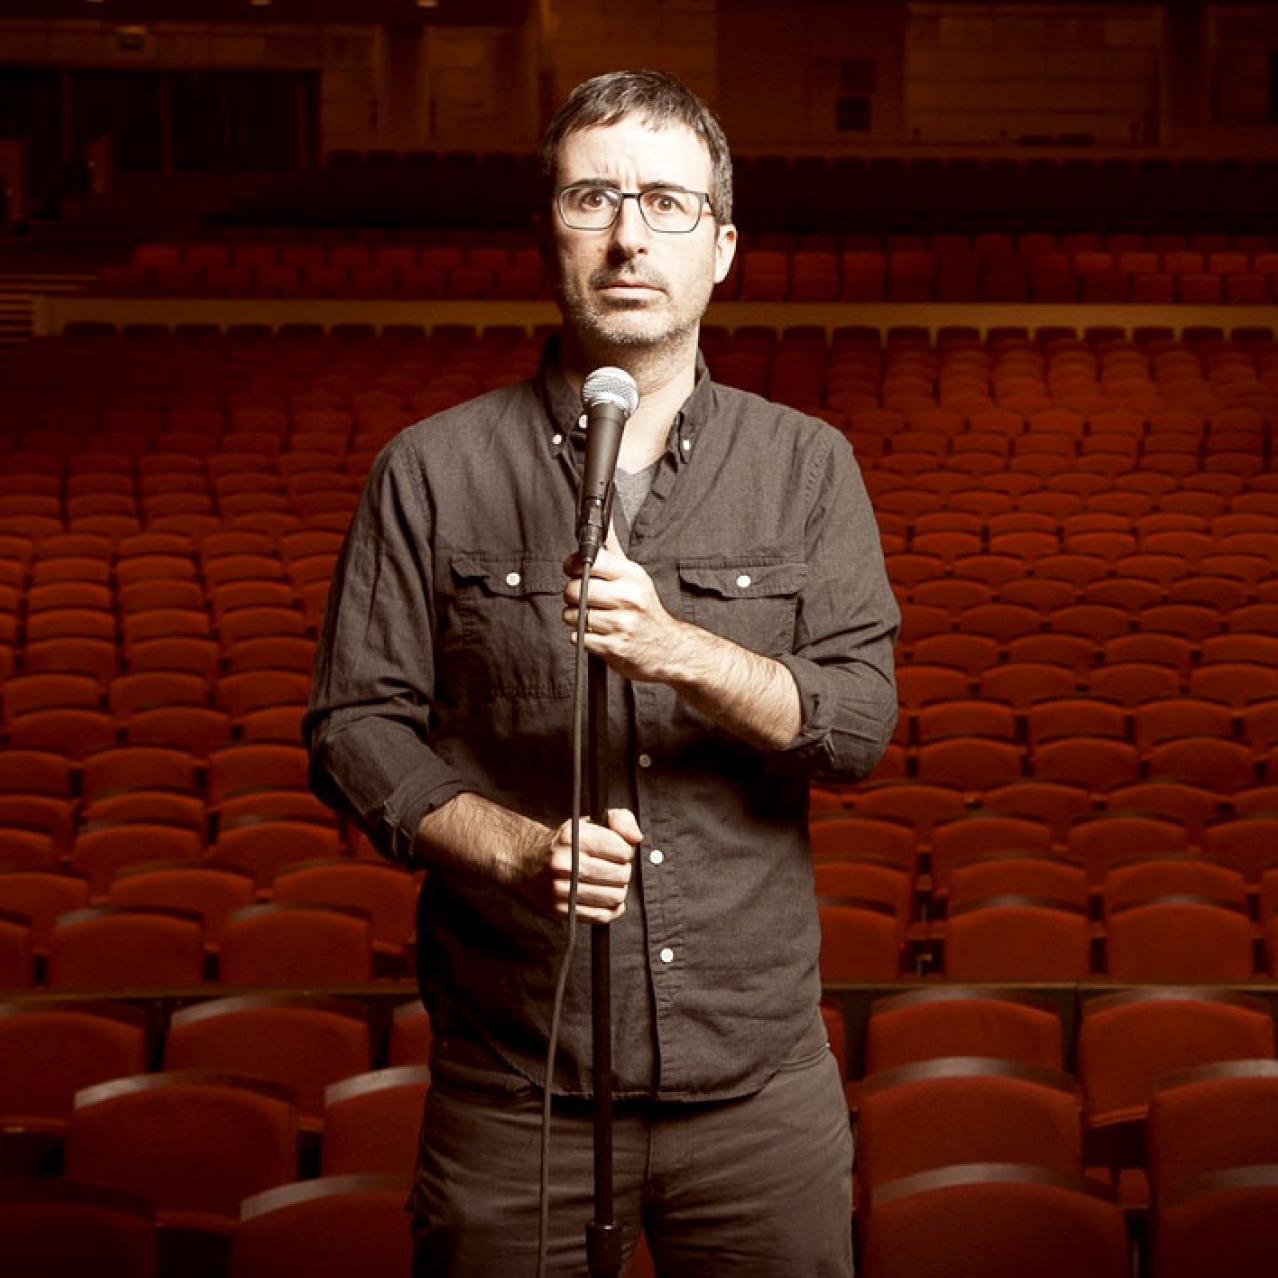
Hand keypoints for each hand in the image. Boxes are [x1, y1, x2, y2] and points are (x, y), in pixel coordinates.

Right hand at [523, 808, 640, 924]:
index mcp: (573, 837)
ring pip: (615, 897)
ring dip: (618, 890)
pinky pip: (602, 916)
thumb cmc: (567, 842)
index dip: (626, 851)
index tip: (617, 851)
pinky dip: (612, 908)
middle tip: (613, 867)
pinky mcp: (561, 910)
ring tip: (608, 881)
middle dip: (623, 871)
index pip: (622, 850)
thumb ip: (620, 820)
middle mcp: (565, 863)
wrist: (527, 862)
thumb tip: (636, 838)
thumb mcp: (591, 821)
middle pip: (621, 875)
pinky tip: (606, 897)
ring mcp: (562, 889)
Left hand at [563, 529, 684, 681]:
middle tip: (582, 599)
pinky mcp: (614, 647)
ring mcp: (622, 624)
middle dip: (571, 595)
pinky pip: (579, 638)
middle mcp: (629, 598)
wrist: (668, 648)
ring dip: (575, 618)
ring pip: (573, 615)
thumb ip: (613, 551)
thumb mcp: (634, 577)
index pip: (590, 560)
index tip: (573, 570)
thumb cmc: (645, 610)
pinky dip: (582, 637)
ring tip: (591, 618)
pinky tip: (597, 634)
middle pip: (575, 589)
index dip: (573, 565)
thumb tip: (603, 520)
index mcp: (632, 576)